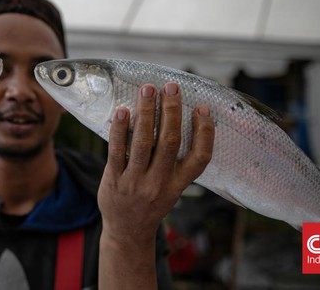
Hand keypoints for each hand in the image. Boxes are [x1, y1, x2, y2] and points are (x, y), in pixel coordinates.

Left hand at [97, 83, 214, 288]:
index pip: (200, 158)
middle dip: (171, 111)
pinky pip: (117, 151)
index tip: (203, 108)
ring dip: (146, 112)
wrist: (127, 232)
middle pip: (170, 142)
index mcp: (178, 184)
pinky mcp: (114, 180)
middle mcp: (160, 183)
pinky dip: (120, 129)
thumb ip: (176, 162)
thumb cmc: (151, 203)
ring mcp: (136, 182)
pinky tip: (123, 111)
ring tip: (148, 89)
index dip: (205, 132)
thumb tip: (177, 120)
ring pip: (144, 142)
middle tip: (171, 87)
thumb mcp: (172, 189)